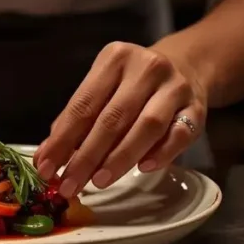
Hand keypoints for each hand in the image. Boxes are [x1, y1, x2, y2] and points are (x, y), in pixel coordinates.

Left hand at [33, 41, 207, 197]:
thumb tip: (46, 157)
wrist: (187, 66)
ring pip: (146, 126)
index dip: (62, 140)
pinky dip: (161, 153)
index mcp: (114, 59)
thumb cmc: (133, 85)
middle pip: (113, 118)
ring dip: (120, 157)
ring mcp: (175, 87)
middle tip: (70, 184)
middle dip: (87, 156)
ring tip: (99, 181)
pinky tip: (144, 168)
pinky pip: (180, 134)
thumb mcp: (102, 89)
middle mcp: (146, 68)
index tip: (46, 168)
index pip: (83, 104)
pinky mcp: (197, 108)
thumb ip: (74, 121)